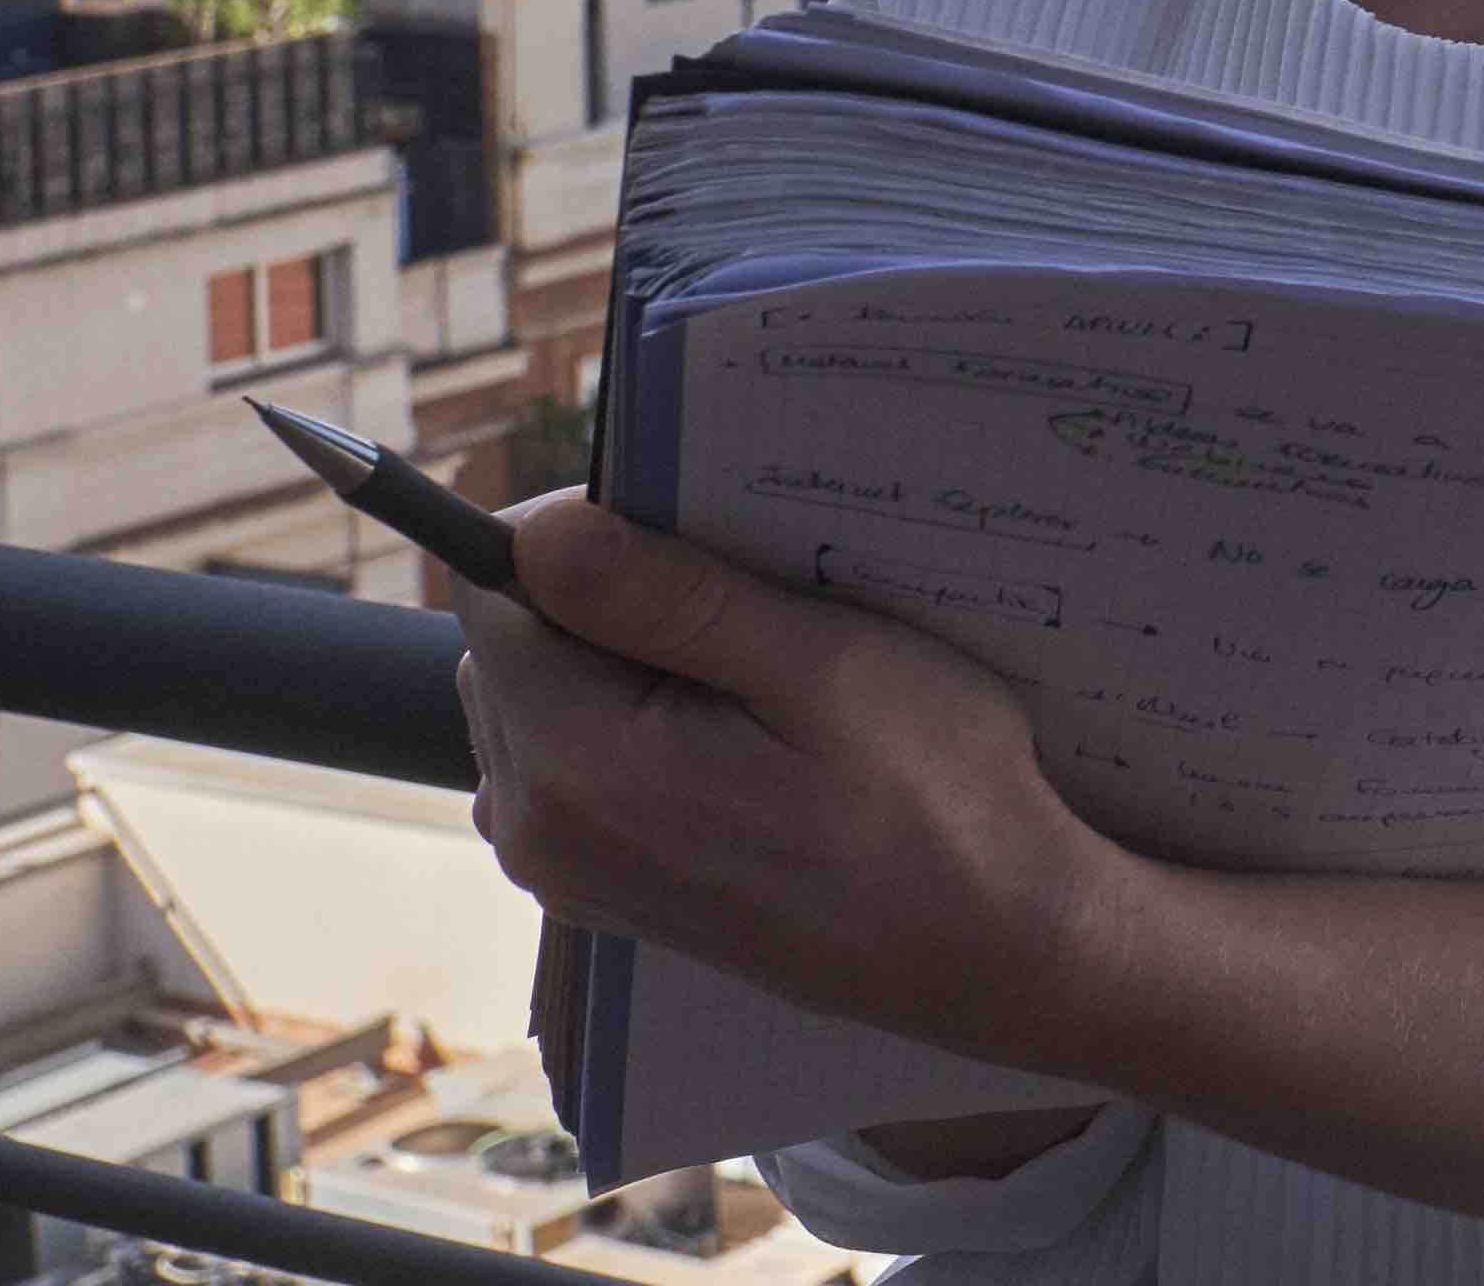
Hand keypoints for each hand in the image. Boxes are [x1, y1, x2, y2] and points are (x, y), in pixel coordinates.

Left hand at [458, 491, 1142, 1077]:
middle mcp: (539, 828)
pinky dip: (640, 721)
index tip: (703, 542)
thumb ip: (672, 599)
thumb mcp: (828, 667)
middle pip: (514, 641)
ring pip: (543, 694)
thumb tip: (540, 533)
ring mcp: (563, 868)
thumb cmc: (934, 802)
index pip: (499, 590)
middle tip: (755, 621)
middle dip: (610, 600)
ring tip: (765, 688)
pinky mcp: (596, 884)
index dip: (590, 534)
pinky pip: (574, 755)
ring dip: (628, 661)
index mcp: (580, 767)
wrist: (985, 950)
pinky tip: (749, 742)